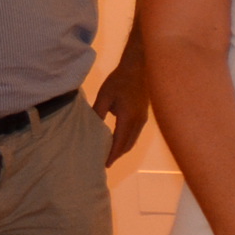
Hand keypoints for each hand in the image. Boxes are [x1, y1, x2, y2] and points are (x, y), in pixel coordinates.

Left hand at [92, 45, 149, 163]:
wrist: (138, 69)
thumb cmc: (119, 81)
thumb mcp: (104, 96)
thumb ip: (98, 113)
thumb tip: (91, 129)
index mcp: (128, 119)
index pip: (119, 142)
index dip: (112, 155)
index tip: (105, 165)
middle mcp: (138, 122)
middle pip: (128, 144)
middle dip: (117, 155)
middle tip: (105, 163)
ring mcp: (143, 119)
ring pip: (133, 140)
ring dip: (123, 148)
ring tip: (111, 154)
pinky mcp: (143, 115)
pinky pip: (135, 133)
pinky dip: (127, 141)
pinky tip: (119, 140)